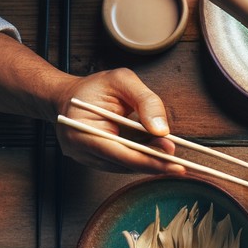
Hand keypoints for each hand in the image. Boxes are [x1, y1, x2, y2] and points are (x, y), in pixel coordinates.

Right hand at [54, 69, 182, 174]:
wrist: (67, 96)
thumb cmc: (93, 87)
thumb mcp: (122, 80)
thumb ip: (146, 101)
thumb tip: (162, 130)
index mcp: (80, 130)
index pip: (120, 153)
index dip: (150, 161)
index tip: (176, 165)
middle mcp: (80, 149)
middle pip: (125, 164)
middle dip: (155, 162)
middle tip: (180, 162)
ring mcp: (86, 157)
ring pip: (126, 166)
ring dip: (149, 161)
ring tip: (168, 150)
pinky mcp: (95, 159)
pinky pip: (122, 162)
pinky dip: (141, 158)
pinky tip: (155, 151)